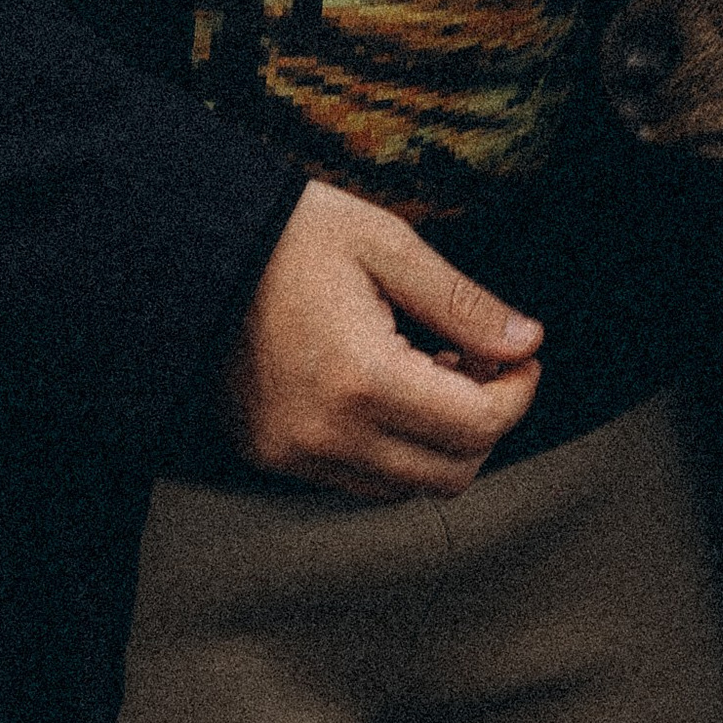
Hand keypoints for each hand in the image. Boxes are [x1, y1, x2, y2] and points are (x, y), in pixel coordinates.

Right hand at [220, 181, 543, 497]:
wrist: (196, 250)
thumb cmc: (294, 235)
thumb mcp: (389, 246)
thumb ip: (463, 303)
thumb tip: (526, 341)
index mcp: (362, 378)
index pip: (477, 426)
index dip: (518, 391)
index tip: (521, 355)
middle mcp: (326, 434)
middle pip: (450, 473)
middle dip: (486, 421)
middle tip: (478, 361)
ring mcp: (293, 454)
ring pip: (405, 487)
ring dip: (439, 441)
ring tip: (431, 369)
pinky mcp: (271, 455)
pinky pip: (358, 480)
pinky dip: (393, 449)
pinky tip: (390, 389)